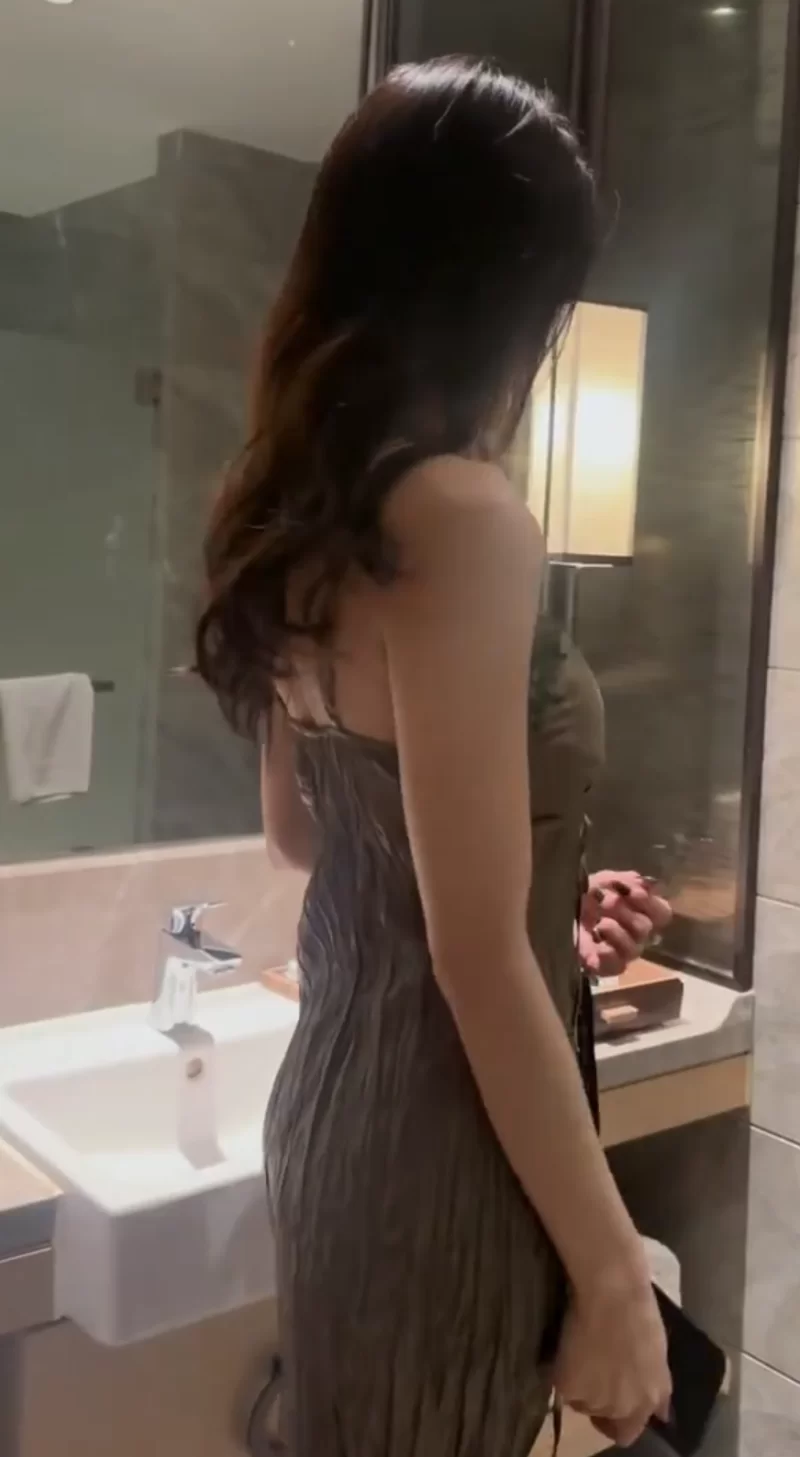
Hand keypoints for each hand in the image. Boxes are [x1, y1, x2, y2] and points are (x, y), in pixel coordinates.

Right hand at [554, 1261, 671, 1447]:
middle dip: (596, 1398)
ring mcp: (596, 1401)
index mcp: (649, 1400)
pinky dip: (561, 1371)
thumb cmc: (640, 1313)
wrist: (614, 1292)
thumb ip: (658, 1389)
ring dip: (579, 1384)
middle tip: (591, 1370)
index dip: (617, 1420)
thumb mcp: (658, 1357)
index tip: (607, 1402)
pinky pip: (560, 1387)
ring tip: (580, 1350)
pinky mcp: (570, 1388)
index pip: (628, 1432)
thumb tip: (661, 1414)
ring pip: (579, 1401)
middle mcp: (624, 1408)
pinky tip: (569, 1345)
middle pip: (601, 1416)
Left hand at [579, 871, 671, 978]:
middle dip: (623, 911)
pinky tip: (597, 942)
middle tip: (605, 902)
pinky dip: (608, 953)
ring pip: (633, 948)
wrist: (554, 911)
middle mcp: (635, 934)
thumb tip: (644, 884)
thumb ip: (626, 880)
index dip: (650, 903)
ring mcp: (621, 952)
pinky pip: (617, 966)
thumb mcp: (604, 880)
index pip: (662, 913)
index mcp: (641, 912)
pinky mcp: (605, 967)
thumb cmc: (584, 896)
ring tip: (599, 922)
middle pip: (645, 928)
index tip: (632, 893)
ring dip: (616, 930)